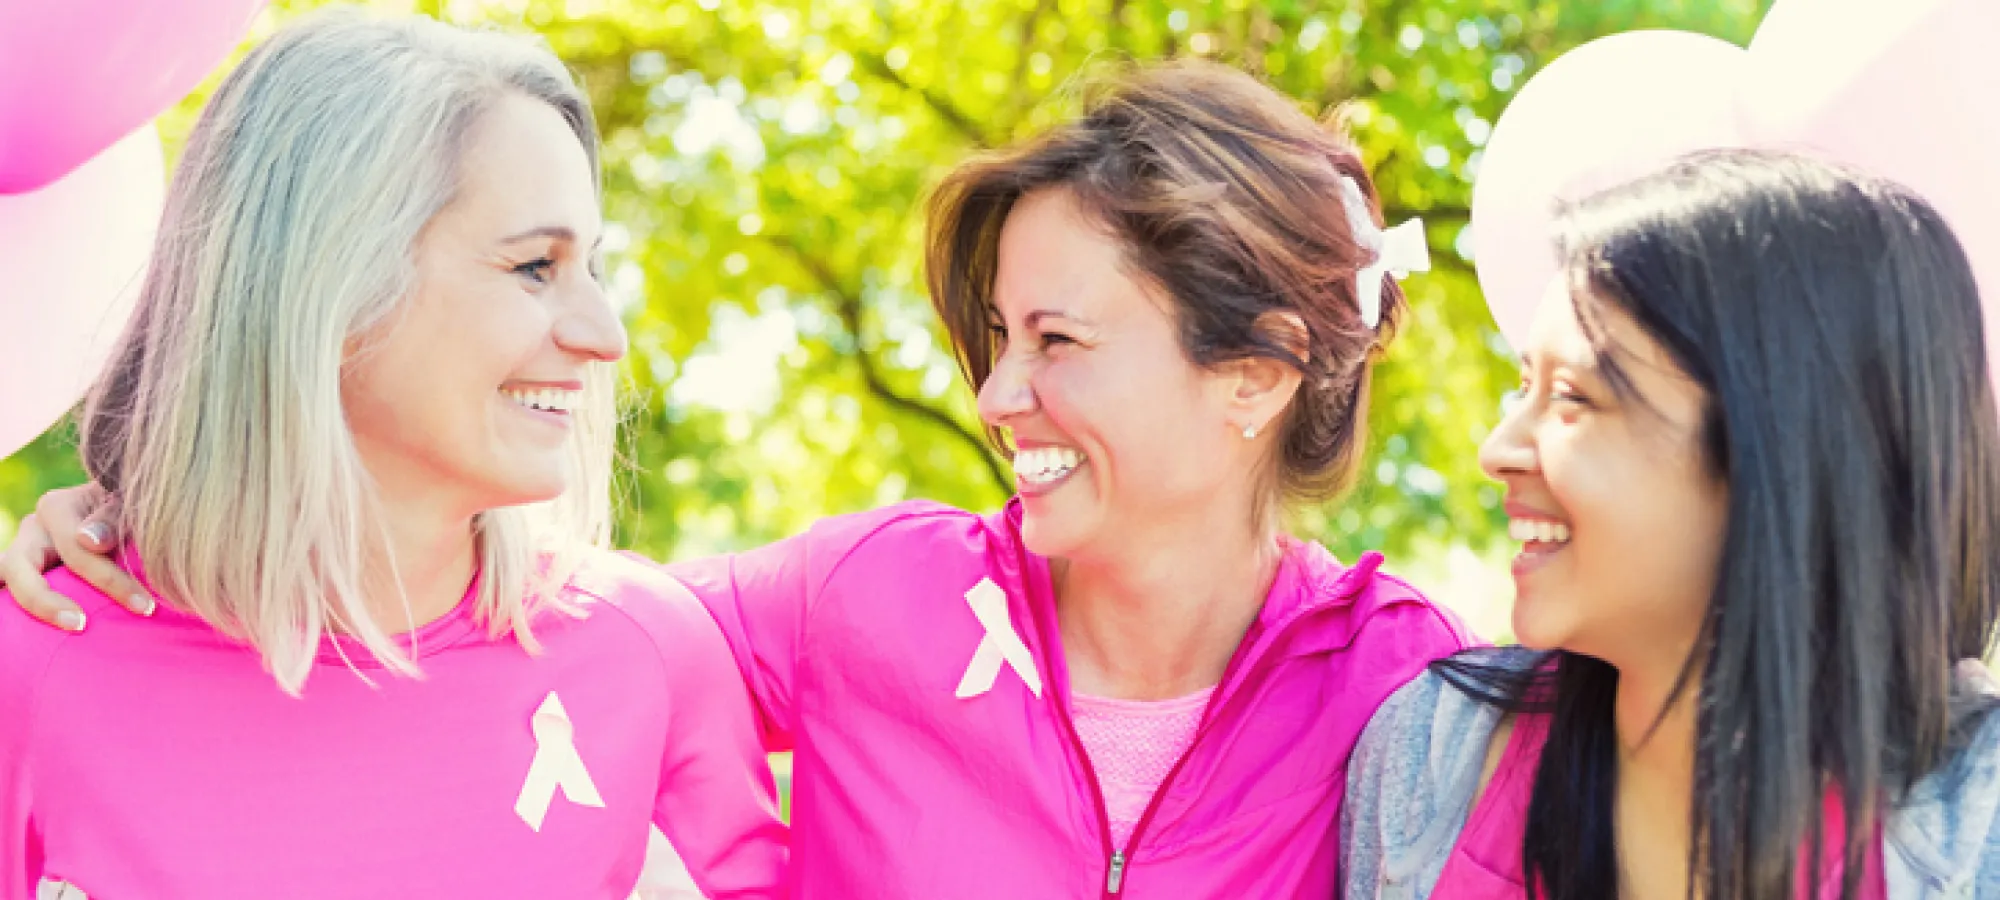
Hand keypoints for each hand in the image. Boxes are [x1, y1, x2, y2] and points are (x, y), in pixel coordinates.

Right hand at [0, 484, 150, 630]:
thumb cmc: (130, 509)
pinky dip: (15, 607)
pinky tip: (25, 633)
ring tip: (50, 630)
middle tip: (81, 625)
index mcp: (57, 508)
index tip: (144, 607)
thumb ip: (110, 520)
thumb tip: (88, 541)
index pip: (75, 550)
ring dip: (24, 604)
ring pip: (4, 577)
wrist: (124, 509)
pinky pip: (8, 588)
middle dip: (45, 601)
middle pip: (19, 567)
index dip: (109, 581)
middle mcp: (33, 528)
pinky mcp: (23, 571)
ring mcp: (23, 550)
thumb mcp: (127, 507)